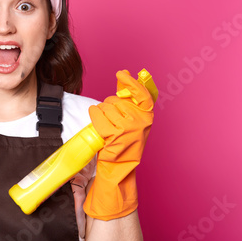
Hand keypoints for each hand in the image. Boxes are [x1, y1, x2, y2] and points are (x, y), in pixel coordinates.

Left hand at [83, 70, 153, 219]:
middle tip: (112, 121)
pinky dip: (94, 117)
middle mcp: (140, 121)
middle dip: (109, 106)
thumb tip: (124, 75)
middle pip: (115, 100)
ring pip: (105, 106)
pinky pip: (97, 114)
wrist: (120, 167)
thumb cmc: (124, 142)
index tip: (121, 74)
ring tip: (107, 127)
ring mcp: (128, 127)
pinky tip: (99, 126)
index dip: (132, 83)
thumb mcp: (132, 120)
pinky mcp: (114, 134)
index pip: (142, 94)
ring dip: (101, 114)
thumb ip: (130, 100)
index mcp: (147, 116)